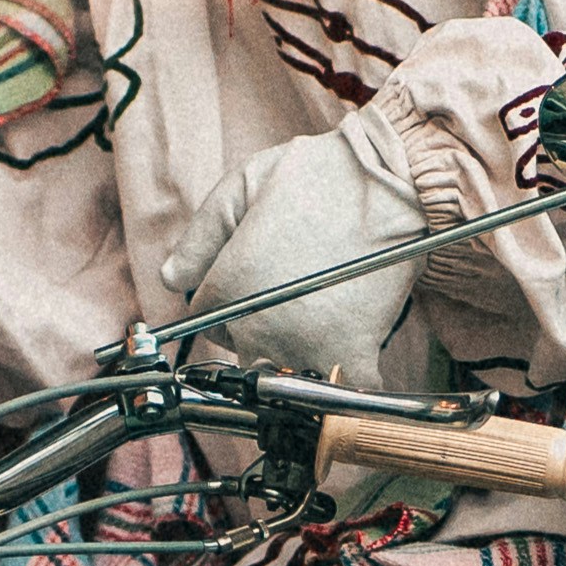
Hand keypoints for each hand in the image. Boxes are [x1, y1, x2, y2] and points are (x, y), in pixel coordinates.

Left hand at [156, 124, 432, 383]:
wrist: (395, 183)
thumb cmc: (319, 175)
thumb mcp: (243, 186)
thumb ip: (200, 236)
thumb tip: (170, 278)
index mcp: (229, 286)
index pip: (204, 316)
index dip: (225, 297)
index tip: (251, 282)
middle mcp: (258, 326)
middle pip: (240, 348)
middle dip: (256, 327)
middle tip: (288, 294)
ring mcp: (304, 346)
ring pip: (283, 371)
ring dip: (295, 354)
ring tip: (318, 316)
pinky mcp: (352, 355)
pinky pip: (340, 390)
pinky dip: (344, 381)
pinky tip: (349, 358)